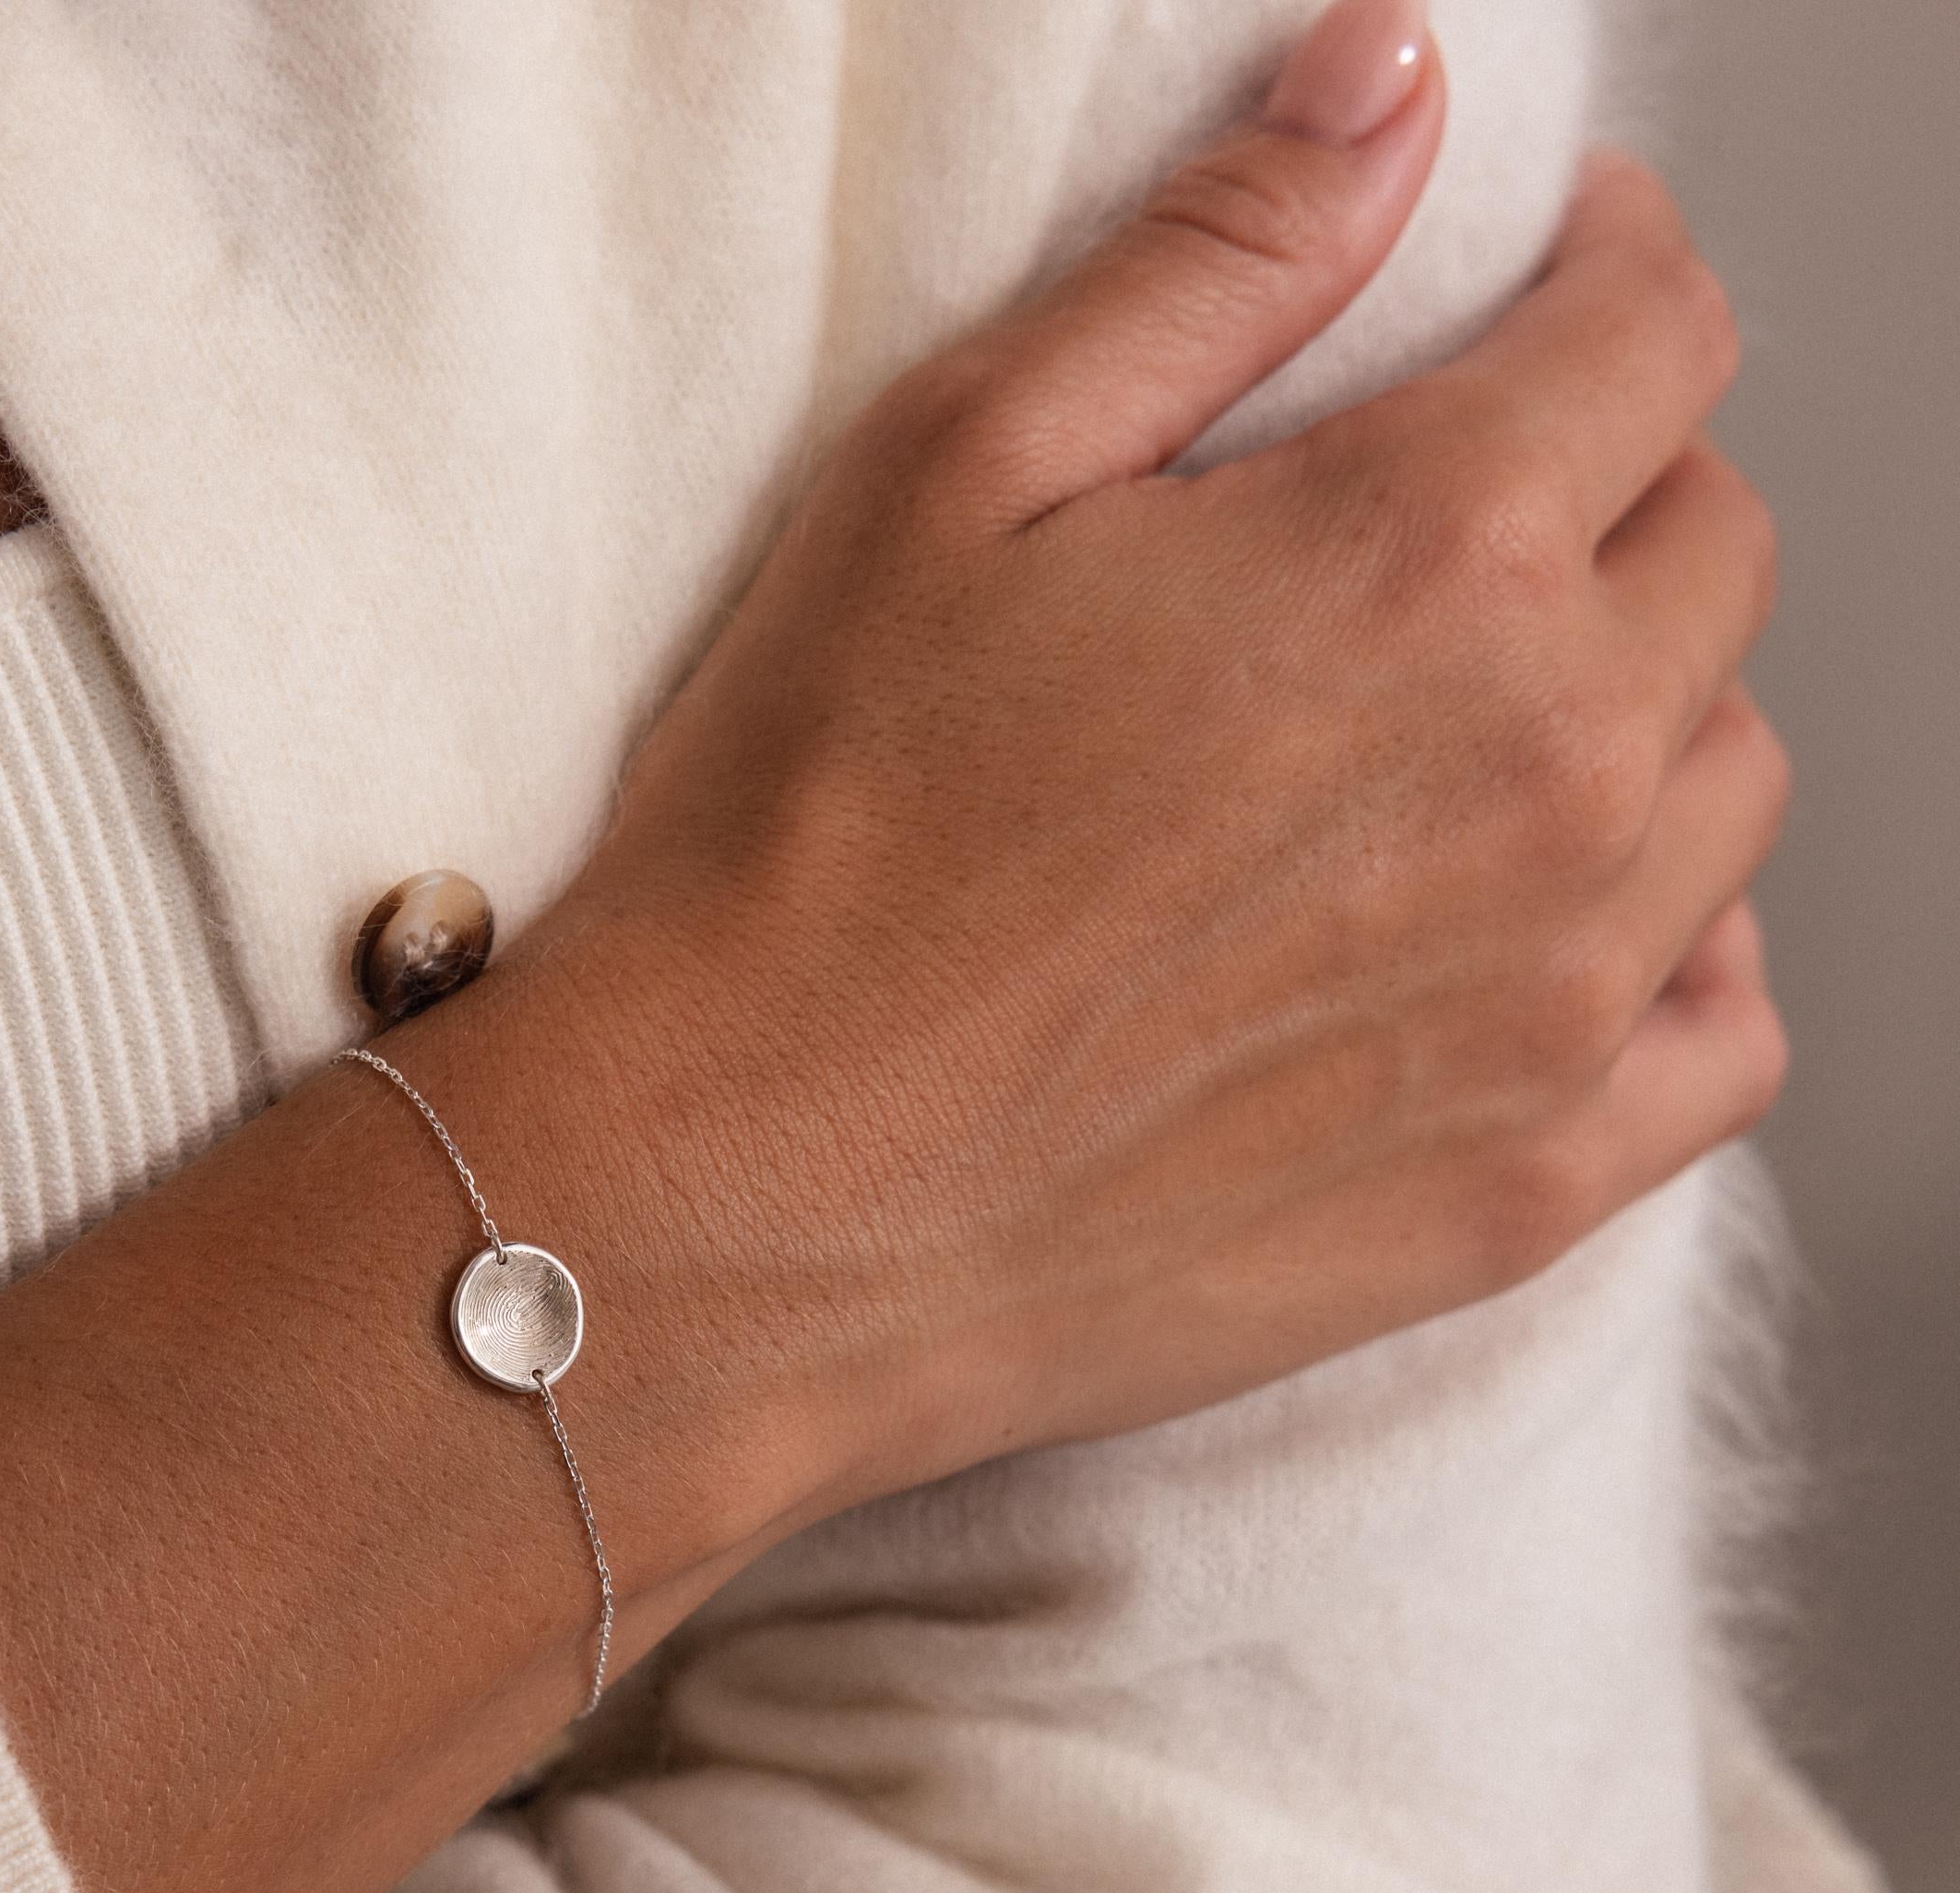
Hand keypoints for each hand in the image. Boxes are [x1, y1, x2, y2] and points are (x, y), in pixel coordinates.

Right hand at [516, 0, 1786, 1516]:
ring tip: (1469, 746)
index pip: (1654, 333)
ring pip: (1731, 780)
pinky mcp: (1519, 1188)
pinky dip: (1686, 954)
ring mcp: (1554, 999)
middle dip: (1606, 498)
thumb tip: (1389, 81)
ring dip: (1637, 721)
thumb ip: (1211, 265)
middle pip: (1713, 551)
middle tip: (1445, 541)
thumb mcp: (948, 481)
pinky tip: (1561, 935)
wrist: (734, 1207)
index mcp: (1424, 557)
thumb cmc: (797, 854)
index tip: (1527, 297)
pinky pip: (1730, 1033)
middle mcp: (1545, 771)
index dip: (1593, 275)